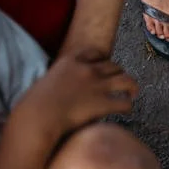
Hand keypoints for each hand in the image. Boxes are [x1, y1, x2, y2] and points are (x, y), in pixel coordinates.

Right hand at [14, 50, 137, 137]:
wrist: (38, 116)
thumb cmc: (35, 106)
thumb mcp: (46, 84)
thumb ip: (59, 81)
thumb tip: (61, 89)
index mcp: (70, 62)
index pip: (94, 53)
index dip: (102, 59)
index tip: (105, 66)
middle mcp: (87, 70)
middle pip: (113, 66)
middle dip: (118, 73)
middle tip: (121, 83)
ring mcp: (97, 85)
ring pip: (126, 79)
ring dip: (132, 86)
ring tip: (133, 93)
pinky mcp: (103, 103)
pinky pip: (124, 102)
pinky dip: (128, 105)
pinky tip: (127, 109)